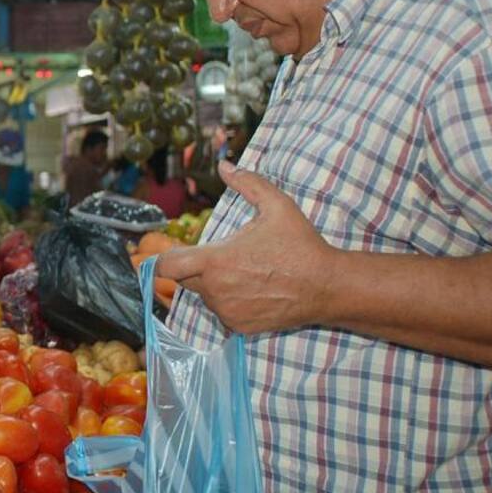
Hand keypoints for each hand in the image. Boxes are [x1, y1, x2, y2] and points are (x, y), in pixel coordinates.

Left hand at [154, 162, 336, 333]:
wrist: (327, 286)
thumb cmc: (300, 245)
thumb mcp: (276, 205)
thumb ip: (247, 183)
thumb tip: (224, 165)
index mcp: (215, 261)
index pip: (167, 266)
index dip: (164, 258)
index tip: (170, 253)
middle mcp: (215, 290)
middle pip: (184, 279)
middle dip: (194, 267)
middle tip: (224, 257)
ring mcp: (227, 311)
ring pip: (205, 296)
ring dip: (214, 285)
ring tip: (246, 272)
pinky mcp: (239, 327)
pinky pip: (222, 312)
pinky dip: (230, 302)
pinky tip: (253, 290)